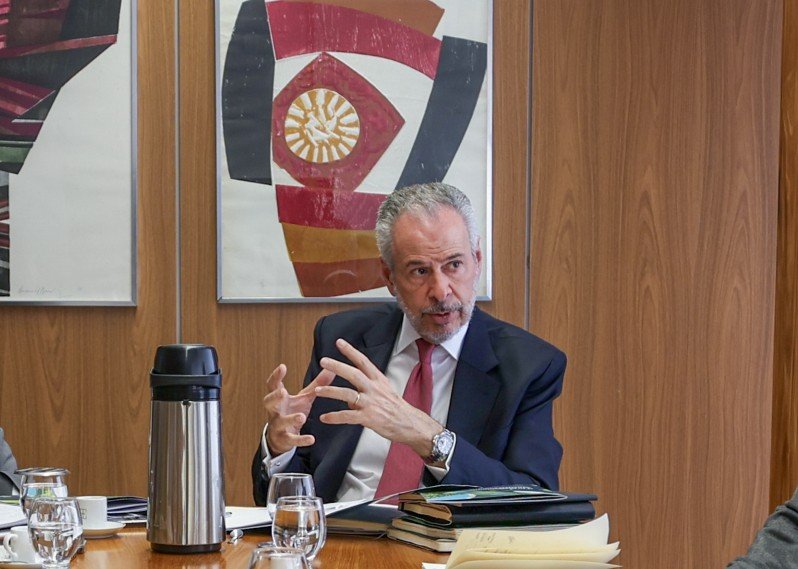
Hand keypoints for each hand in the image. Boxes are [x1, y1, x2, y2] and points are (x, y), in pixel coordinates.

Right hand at [262, 364, 334, 454]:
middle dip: (274, 397)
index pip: (273, 385)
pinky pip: (291, 440)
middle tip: (282, 392)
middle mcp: (275, 411)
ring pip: (280, 422)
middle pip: (268, 402)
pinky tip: (311, 439)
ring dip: (290, 419)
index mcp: (279, 398)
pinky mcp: (284, 439)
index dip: (276, 376)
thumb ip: (316, 384)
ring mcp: (277, 425)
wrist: (280, 438)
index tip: (282, 367)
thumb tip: (331, 368)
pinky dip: (300, 440)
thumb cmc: (292, 412)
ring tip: (301, 417)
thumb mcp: (304, 397)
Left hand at [313, 339, 440, 457]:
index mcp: (378, 380)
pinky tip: (324, 417)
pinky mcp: (368, 418)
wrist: (409, 424)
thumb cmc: (396, 408)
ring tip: (317, 390)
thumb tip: (350, 398)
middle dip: (337, 367)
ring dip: (331, 391)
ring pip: (348, 394)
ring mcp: (371, 403)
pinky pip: (347, 416)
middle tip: (323, 361)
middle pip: (354, 374)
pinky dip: (334, 417)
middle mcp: (374, 389)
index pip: (363, 361)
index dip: (351, 351)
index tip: (339, 342)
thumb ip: (366, 391)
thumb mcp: (384, 392)